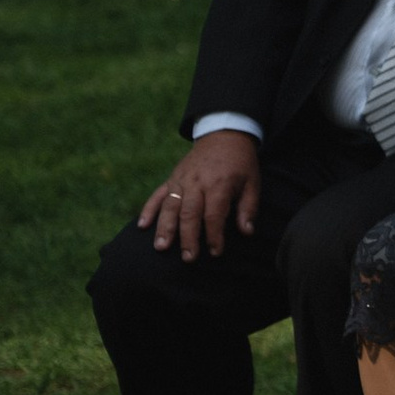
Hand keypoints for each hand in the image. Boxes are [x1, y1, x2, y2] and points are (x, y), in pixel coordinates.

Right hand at [139, 130, 261, 261]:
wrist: (224, 136)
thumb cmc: (241, 164)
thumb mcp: (252, 182)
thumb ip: (248, 208)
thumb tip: (247, 232)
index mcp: (219, 184)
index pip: (214, 214)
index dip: (214, 235)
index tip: (215, 252)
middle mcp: (196, 183)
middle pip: (189, 213)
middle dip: (187, 237)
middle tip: (187, 258)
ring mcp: (181, 180)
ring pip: (170, 206)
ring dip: (164, 227)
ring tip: (161, 247)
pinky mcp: (172, 178)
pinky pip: (157, 194)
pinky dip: (148, 209)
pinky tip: (142, 226)